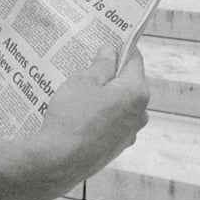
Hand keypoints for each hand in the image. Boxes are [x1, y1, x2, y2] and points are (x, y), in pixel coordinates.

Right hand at [36, 45, 148, 198]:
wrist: (59, 162)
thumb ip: (101, 64)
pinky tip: (78, 112)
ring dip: (103, 94)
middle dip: (109, 72)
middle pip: (127, 82)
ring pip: (118, 103)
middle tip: (86, 62)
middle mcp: (140, 114)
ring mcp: (129, 134)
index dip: (120, 46)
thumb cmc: (72, 116)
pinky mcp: (116, 148)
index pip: (134, 59)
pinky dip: (99, 114)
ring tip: (78, 88)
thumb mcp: (83, 80)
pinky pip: (111, 122)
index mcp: (136, 92)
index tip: (106, 38)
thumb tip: (110, 52)